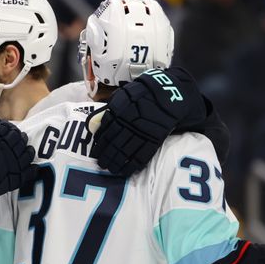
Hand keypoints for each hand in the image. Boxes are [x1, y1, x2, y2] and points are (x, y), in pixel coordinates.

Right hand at [0, 122, 35, 226]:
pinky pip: (30, 172)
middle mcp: (9, 150)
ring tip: (25, 150)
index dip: (9, 128)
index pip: (11, 130)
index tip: (5, 130)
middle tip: (16, 139)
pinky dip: (32, 169)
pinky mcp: (15, 179)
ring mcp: (14, 165)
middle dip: (19, 137)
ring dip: (27, 150)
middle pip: (22, 140)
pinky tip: (32, 167)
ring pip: (28, 154)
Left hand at [89, 66, 205, 175]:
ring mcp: (142, 133)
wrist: (169, 92)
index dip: (99, 144)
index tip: (95, 152)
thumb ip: (110, 108)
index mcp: (119, 112)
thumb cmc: (144, 93)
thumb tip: (95, 123)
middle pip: (113, 144)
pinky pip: (141, 156)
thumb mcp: (124, 95)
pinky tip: (124, 171)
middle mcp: (129, 124)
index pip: (105, 132)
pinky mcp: (154, 139)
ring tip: (110, 169)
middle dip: (105, 156)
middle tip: (100, 164)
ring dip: (115, 162)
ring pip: (125, 151)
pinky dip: (131, 166)